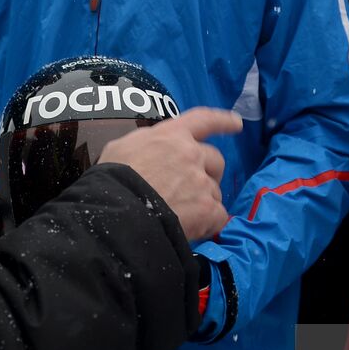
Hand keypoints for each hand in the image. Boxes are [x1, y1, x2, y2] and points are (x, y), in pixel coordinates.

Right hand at [100, 108, 239, 240]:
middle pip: (215, 160)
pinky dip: (208, 224)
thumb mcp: (121, 148)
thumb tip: (150, 153)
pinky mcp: (208, 209)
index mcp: (172, 135)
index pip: (203, 120)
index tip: (236, 123)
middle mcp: (192, 154)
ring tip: (180, 214)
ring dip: (203, 201)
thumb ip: (144, 145)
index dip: (222, 121)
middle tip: (193, 188)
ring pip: (215, 191)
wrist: (117, 213)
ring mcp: (202, 182)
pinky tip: (192, 229)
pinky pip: (218, 217)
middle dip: (209, 172)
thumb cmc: (112, 179)